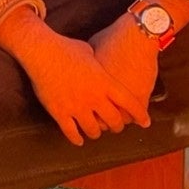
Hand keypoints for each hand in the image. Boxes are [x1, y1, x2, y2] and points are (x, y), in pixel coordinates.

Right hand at [0, 8, 147, 144]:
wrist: (42, 52)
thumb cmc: (67, 48)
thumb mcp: (91, 52)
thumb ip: (99, 65)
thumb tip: (99, 65)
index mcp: (105, 83)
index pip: (129, 103)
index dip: (139, 114)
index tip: (145, 122)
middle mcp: (94, 98)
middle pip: (113, 121)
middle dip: (117, 126)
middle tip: (116, 127)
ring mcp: (76, 107)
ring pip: (93, 130)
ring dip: (96, 133)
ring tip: (96, 132)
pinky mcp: (59, 112)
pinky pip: (70, 132)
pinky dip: (76, 138)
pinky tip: (79, 140)